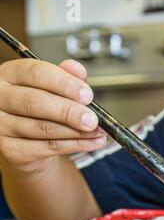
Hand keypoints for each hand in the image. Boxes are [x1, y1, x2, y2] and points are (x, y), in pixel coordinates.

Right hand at [0, 59, 106, 173]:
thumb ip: (66, 76)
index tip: (87, 95)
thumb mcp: (54, 87)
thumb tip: (77, 69)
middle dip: (69, 111)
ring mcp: (1, 125)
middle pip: (35, 102)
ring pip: (43, 128)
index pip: (35, 73)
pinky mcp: (11, 149)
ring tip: (98, 131)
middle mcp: (0, 97)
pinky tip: (93, 142)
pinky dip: (76, 145)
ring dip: (77, 131)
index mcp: (10, 74)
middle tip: (93, 119)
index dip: (65, 84)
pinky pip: (48, 147)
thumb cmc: (41, 107)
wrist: (26, 140)